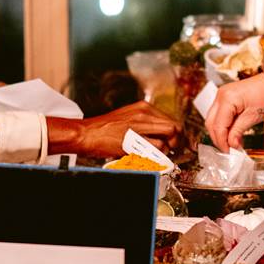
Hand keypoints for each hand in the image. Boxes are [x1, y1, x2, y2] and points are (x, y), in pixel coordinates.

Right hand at [49, 103, 181, 160]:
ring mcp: (139, 126)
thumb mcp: (128, 116)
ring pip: (168, 136)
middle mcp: (143, 114)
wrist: (87, 133)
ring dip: (167, 148)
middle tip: (170, 148)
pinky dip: (157, 154)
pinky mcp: (134, 139)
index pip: (170, 118)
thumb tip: (160, 131)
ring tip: (159, 153)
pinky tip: (151, 156)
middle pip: (174, 126)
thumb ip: (145, 121)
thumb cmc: (105, 128)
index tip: (173, 139)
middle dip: (176, 140)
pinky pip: (156, 147)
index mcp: (143, 107)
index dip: (175, 131)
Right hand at [205, 74, 263, 150]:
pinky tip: (232, 134)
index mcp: (226, 99)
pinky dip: (223, 125)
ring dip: (220, 132)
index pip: (218, 126)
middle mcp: (220, 96)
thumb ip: (238, 131)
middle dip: (218, 138)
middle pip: (211, 123)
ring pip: (213, 119)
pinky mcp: (225, 98)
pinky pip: (219, 114)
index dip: (222, 141)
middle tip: (229, 150)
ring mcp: (221, 95)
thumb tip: (231, 145)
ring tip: (231, 144)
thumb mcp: (252, 117)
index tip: (229, 152)